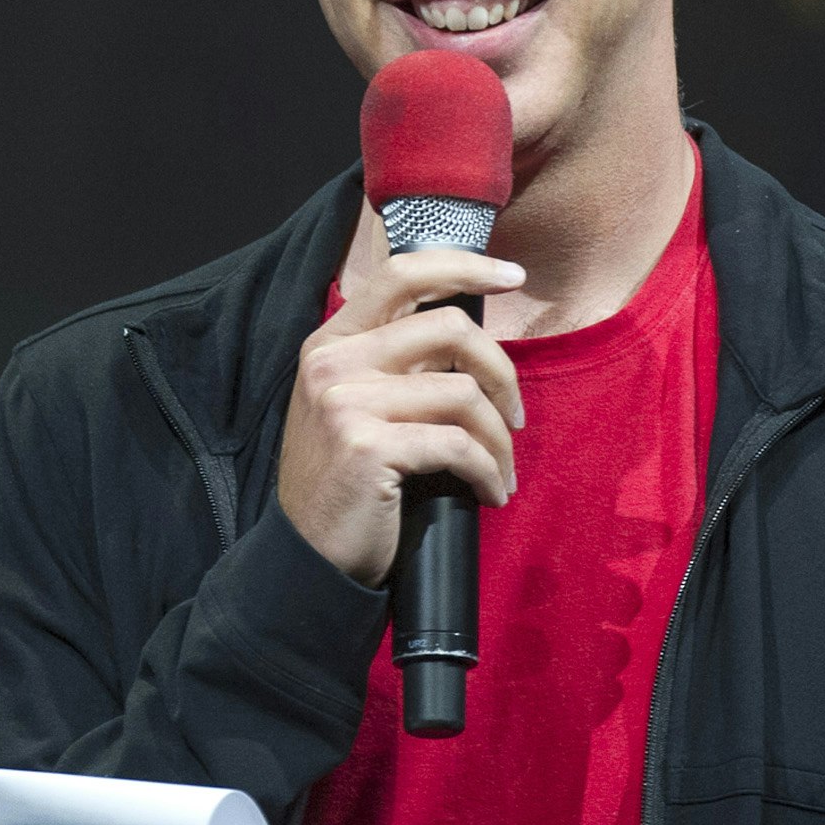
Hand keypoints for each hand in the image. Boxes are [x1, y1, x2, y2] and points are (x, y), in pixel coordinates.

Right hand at [277, 241, 525, 583]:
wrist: (308, 558)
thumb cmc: (346, 484)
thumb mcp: (352, 406)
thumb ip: (391, 364)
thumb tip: (468, 339)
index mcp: (330, 342)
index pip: (402, 274)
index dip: (464, 266)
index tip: (513, 275)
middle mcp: (332, 362)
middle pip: (449, 328)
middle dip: (502, 372)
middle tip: (516, 415)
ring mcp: (346, 403)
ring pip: (463, 394)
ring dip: (499, 438)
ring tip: (501, 469)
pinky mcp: (369, 447)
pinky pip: (458, 446)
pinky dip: (488, 472)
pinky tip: (490, 493)